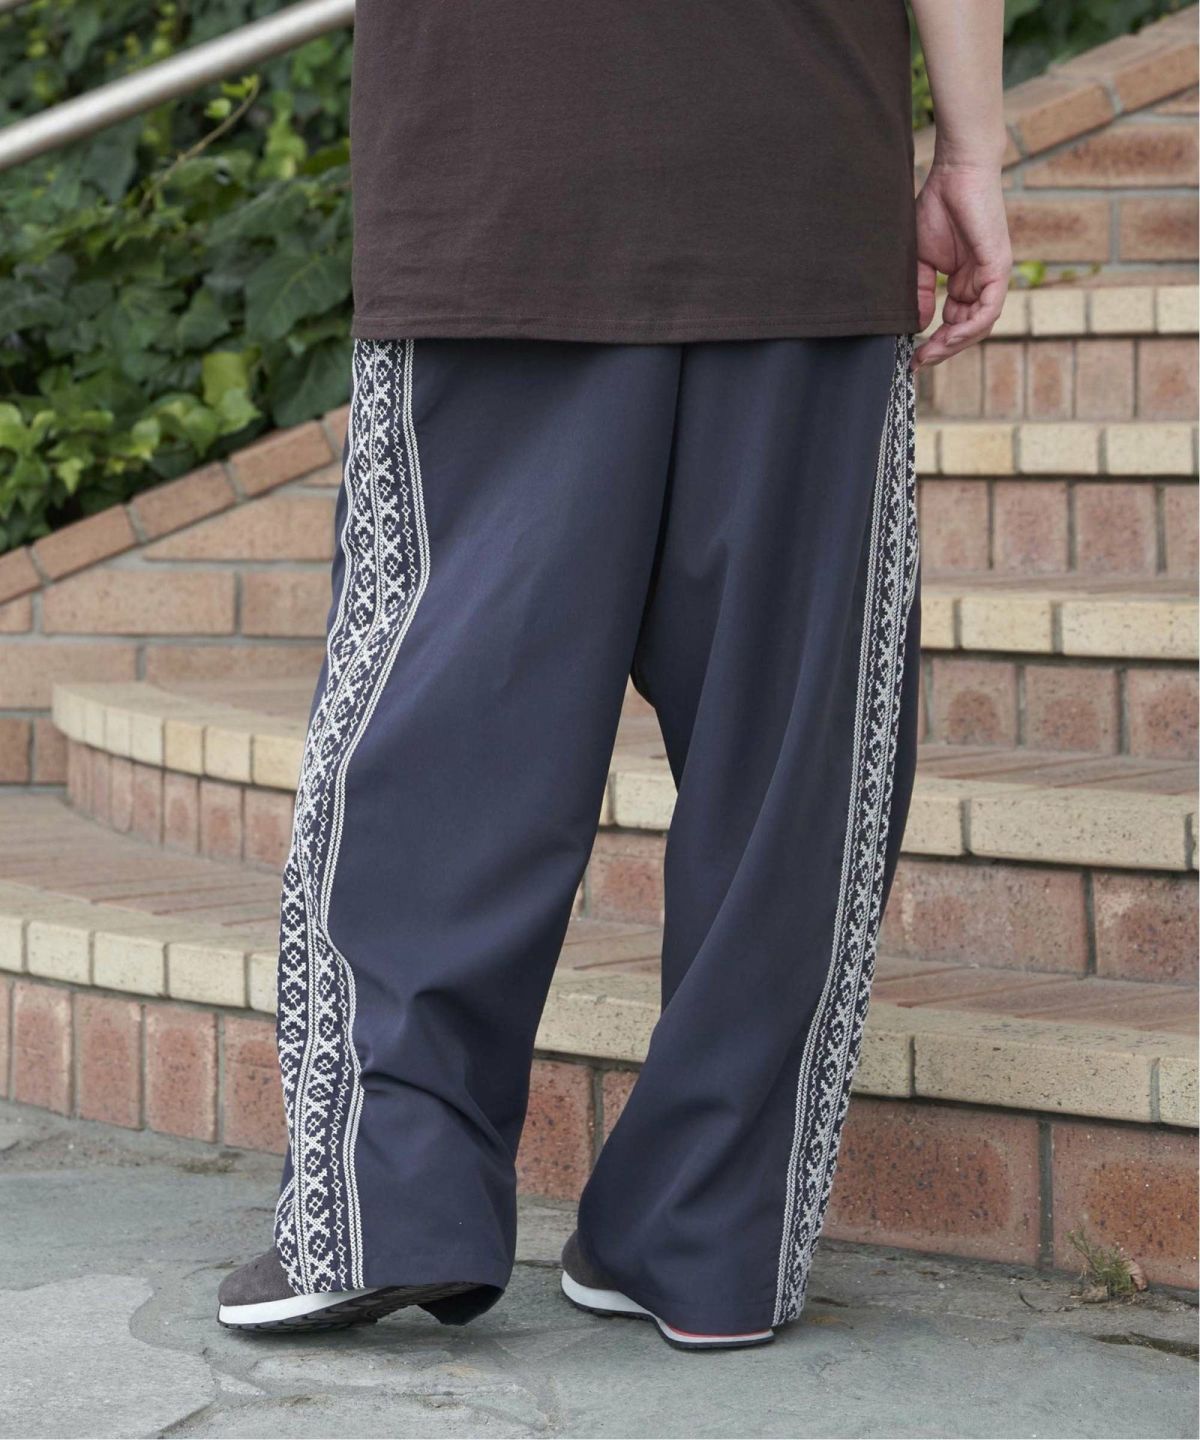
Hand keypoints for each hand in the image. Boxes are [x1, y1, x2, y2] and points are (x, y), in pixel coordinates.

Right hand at [913, 161, 1011, 369]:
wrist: (955, 171)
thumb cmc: (937, 206)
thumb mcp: (921, 260)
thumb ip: (922, 292)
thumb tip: (919, 325)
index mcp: (965, 280)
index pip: (955, 322)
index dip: (935, 343)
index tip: (913, 358)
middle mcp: (981, 282)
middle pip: (968, 329)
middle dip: (943, 349)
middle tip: (919, 362)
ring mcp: (992, 275)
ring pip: (980, 324)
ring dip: (956, 344)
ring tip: (931, 353)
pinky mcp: (998, 266)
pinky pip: (989, 307)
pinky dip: (970, 326)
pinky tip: (949, 335)